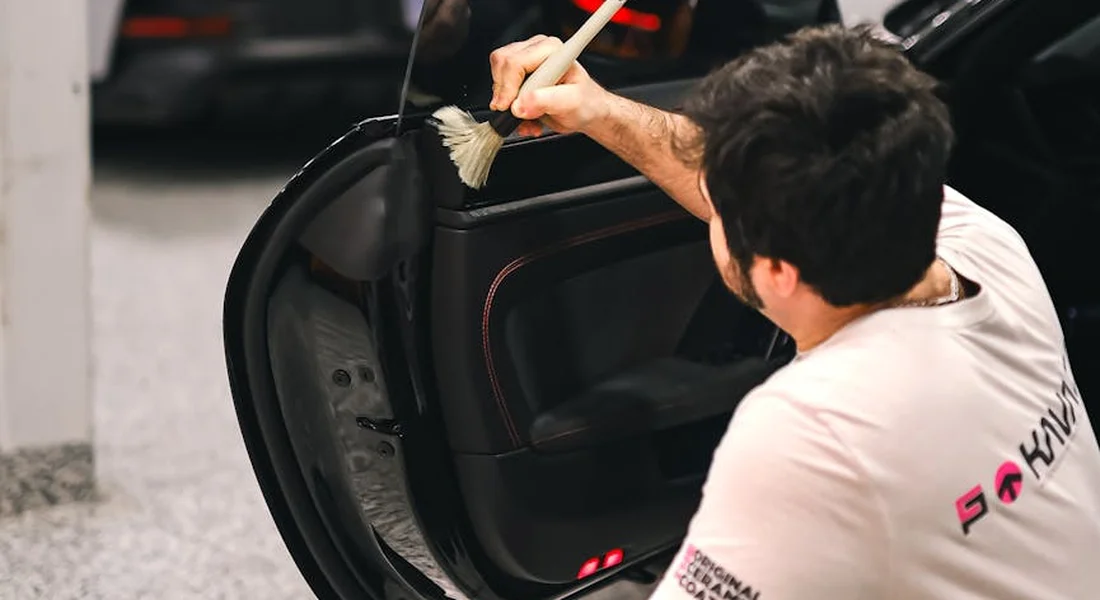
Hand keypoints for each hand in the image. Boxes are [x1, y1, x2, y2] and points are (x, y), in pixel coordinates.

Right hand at [487, 35, 611, 136]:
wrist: (587, 113)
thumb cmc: (586, 103)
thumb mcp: (571, 102)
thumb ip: (546, 101)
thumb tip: (520, 105)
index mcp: (551, 50)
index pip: (515, 61)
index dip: (508, 86)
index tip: (510, 106)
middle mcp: (536, 51)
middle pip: (501, 63)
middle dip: (505, 93)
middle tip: (517, 112)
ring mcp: (526, 63)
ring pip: (497, 77)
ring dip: (508, 104)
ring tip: (528, 117)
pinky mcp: (519, 77)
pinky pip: (500, 89)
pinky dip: (509, 109)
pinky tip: (526, 117)